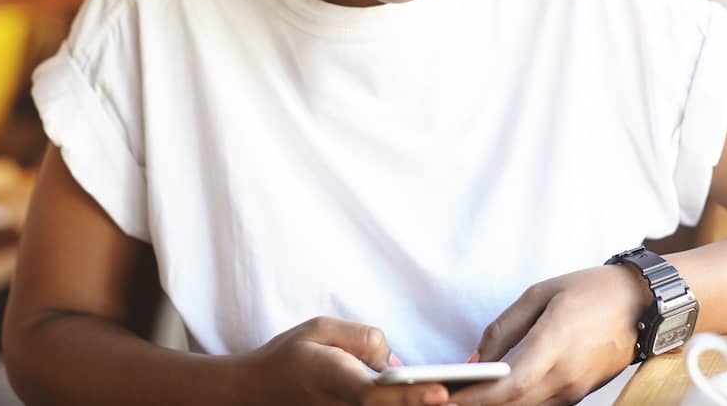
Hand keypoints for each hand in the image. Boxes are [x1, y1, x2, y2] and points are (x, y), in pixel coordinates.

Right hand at [244, 316, 453, 405]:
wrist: (259, 391)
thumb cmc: (292, 354)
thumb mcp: (322, 328)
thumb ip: (364, 340)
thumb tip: (397, 364)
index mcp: (337, 382)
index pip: (379, 396)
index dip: (411, 397)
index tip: (442, 392)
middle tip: (467, 394)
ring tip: (462, 394)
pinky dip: (408, 405)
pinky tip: (434, 397)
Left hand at [449, 266, 651, 405]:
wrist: (644, 304)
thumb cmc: (592, 290)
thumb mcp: (540, 294)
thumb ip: (504, 328)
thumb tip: (477, 361)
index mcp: (557, 342)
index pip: (509, 384)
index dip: (475, 396)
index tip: (445, 394)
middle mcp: (567, 374)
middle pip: (513, 404)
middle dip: (476, 404)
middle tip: (441, 396)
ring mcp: (576, 389)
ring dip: (494, 404)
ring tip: (462, 393)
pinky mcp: (579, 394)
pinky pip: (540, 405)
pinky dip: (514, 402)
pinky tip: (495, 391)